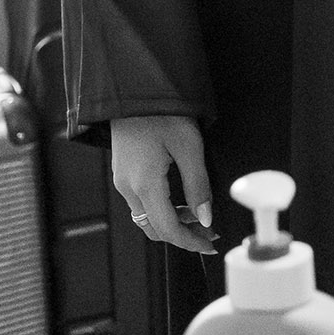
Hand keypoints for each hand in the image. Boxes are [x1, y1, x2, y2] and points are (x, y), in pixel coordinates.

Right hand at [110, 114, 216, 252]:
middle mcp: (128, 188)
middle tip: (208, 232)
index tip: (211, 243)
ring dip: (171, 223)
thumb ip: (198, 186)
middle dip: (182, 235)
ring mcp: (122, 181)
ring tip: (198, 216)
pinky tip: (180, 201)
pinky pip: (141, 203)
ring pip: (146, 218)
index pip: (168, 229)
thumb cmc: (162, 113)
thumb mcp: (189, 147)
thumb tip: (206, 218)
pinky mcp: (122, 173)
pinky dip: (161, 210)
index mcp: (144, 185)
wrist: (134, 91)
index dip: (191, 241)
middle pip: (154, 229)